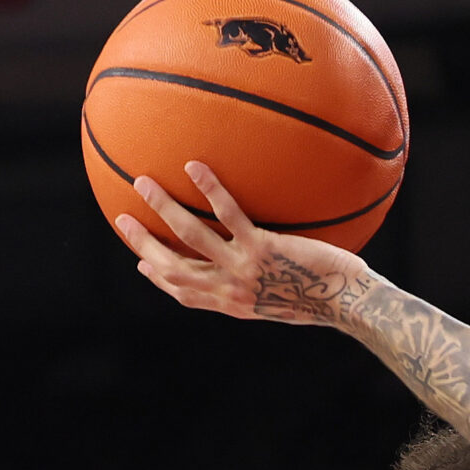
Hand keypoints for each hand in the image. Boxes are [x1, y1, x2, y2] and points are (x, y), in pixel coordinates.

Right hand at [114, 162, 367, 325]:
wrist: (349, 303)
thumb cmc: (326, 298)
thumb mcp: (285, 297)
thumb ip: (263, 284)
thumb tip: (260, 268)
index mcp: (234, 304)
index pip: (186, 294)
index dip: (160, 279)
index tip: (142, 263)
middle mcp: (232, 290)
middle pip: (173, 267)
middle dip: (143, 243)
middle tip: (121, 219)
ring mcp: (243, 268)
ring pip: (189, 236)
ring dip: (162, 208)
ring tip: (143, 181)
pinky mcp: (262, 248)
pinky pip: (228, 213)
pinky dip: (209, 188)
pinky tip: (194, 166)